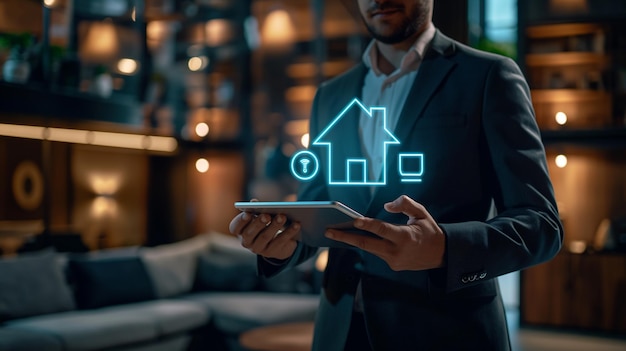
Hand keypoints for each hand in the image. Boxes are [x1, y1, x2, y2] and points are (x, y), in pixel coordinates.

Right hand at [229, 205, 299, 259]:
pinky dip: (289, 232)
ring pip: (265, 238)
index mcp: (240, 231)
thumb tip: (254, 201)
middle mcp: (247, 242)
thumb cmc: (266, 223)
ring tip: (282, 216)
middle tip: (267, 215)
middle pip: (250, 233)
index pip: (235, 227)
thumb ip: (257, 208)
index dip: (241, 221)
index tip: (248, 213)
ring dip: (274, 226)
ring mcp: (259, 249)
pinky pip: (281, 242)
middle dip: (259, 223)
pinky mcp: (273, 252)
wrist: (278, 242)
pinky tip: (296, 224)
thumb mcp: (261, 214)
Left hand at [325, 195, 445, 270]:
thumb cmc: (429, 230)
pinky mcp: (393, 265)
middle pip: (367, 244)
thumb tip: (386, 205)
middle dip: (346, 237)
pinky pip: (376, 253)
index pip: (382, 229)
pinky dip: (365, 245)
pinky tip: (351, 237)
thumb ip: (405, 204)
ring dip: (351, 240)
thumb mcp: (422, 213)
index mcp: (405, 237)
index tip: (354, 221)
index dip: (368, 225)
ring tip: (334, 232)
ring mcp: (394, 261)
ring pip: (369, 249)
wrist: (441, 254)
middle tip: (328, 231)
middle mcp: (397, 251)